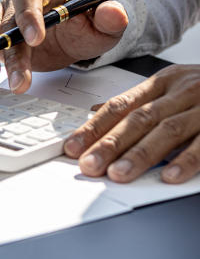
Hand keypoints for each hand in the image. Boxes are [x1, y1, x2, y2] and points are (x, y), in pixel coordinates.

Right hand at [0, 0, 128, 92]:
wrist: (75, 31)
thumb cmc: (87, 22)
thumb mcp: (105, 23)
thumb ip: (111, 18)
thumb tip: (114, 13)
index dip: (27, 14)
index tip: (36, 40)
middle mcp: (17, 0)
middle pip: (2, 17)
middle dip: (4, 48)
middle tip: (10, 74)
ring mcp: (1, 16)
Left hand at [64, 64, 199, 183]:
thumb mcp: (172, 86)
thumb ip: (137, 101)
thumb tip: (95, 110)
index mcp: (162, 82)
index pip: (120, 105)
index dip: (93, 127)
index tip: (72, 147)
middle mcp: (182, 91)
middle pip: (139, 119)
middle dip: (110, 144)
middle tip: (88, 165)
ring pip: (168, 131)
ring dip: (140, 155)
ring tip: (118, 174)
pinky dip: (187, 160)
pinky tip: (169, 176)